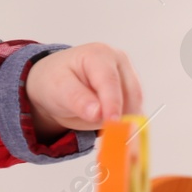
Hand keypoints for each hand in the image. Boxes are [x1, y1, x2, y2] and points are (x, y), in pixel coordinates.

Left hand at [26, 43, 142, 141]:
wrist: (58, 83)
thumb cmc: (56, 80)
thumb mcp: (58, 88)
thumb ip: (78, 100)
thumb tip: (98, 113)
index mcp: (99, 54)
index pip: (110, 81)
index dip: (112, 103)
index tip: (112, 123)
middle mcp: (119, 62)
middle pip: (130, 94)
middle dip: (120, 116)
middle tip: (108, 137)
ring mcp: (128, 76)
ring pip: (135, 105)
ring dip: (123, 121)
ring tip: (101, 129)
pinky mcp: (131, 93)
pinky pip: (134, 113)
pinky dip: (126, 125)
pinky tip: (111, 130)